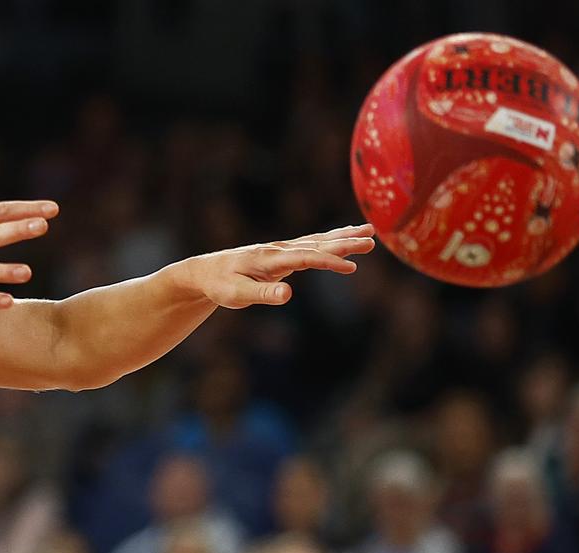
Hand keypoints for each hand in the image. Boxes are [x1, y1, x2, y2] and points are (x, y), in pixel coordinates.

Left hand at [183, 224, 374, 308]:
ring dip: (343, 236)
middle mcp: (279, 250)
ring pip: (318, 241)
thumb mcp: (236, 295)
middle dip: (345, 242)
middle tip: (372, 239)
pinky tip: (345, 238)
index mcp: (270, 259)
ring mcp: (281, 250)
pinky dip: (331, 240)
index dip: (329, 263)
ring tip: (370, 232)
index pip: (306, 258)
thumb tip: (289, 294)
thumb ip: (263, 294)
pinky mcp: (282, 254)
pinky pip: (312, 245)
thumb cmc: (220, 285)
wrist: (205, 272)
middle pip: (317, 244)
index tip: (351, 268)